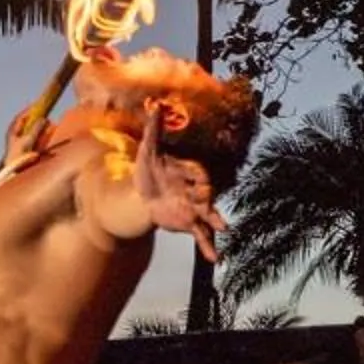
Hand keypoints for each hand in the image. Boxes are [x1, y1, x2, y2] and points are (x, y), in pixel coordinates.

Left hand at [135, 104, 229, 263]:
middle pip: (206, 194)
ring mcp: (195, 208)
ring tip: (224, 228)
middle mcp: (195, 190)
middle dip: (208, 199)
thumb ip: (154, 129)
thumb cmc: (147, 171)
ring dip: (216, 221)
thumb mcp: (148, 150)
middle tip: (211, 203)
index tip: (201, 183)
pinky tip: (215, 259)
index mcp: (189, 172)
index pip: (199, 173)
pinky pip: (202, 236)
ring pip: (209, 215)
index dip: (197, 178)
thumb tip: (155, 104)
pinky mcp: (190, 223)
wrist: (140, 197)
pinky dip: (209, 247)